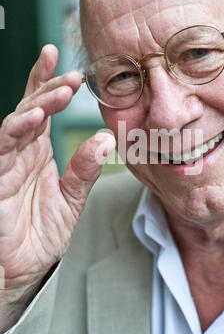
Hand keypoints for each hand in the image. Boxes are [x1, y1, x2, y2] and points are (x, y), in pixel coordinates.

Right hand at [0, 45, 115, 291]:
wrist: (21, 270)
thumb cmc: (42, 235)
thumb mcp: (71, 200)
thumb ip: (84, 170)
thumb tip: (103, 139)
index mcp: (39, 152)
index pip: (44, 110)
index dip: (50, 84)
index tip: (65, 63)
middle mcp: (21, 152)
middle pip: (32, 108)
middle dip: (49, 87)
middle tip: (72, 75)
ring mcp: (7, 162)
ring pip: (18, 121)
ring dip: (38, 103)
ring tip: (60, 92)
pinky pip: (4, 146)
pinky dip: (19, 128)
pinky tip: (36, 117)